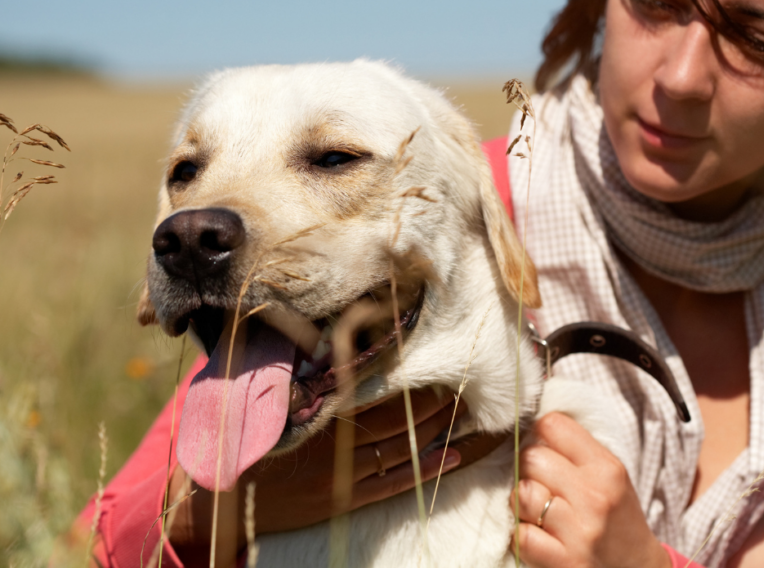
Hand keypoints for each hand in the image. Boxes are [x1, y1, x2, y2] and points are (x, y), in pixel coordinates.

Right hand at [168, 386, 463, 565]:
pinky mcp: (343, 503)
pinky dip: (424, 470)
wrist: (218, 503)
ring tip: (466, 412)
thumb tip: (321, 338)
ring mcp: (341, 479)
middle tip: (463, 381)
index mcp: (313, 415)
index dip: (405, 377)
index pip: (371, 391)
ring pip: (401, 450)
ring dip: (435, 430)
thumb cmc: (236, 440)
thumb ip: (288, 371)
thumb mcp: (255, 398)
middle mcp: (333, 446)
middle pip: (395, 419)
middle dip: (431, 401)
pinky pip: (393, 485)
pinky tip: (452, 456)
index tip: (432, 358)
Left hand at [510, 412, 670, 567]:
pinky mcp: (564, 561)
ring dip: (522, 502)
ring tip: (537, 510)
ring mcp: (579, 532)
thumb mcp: (610, 475)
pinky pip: (521, 535)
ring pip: (523, 493)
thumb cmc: (617, 518)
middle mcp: (594, 497)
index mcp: (606, 468)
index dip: (540, 433)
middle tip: (541, 482)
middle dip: (528, 469)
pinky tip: (537, 535)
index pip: (553, 425)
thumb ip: (576, 449)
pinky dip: (521, 535)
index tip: (544, 447)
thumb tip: (534, 426)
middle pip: (531, 458)